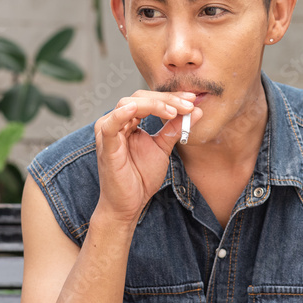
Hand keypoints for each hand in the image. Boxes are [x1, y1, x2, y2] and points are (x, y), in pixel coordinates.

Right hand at [93, 90, 200, 225]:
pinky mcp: (106, 146)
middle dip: (166, 99)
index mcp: (129, 121)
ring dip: (153, 105)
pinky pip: (110, 125)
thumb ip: (175, 128)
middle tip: (188, 104)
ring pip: (128, 104)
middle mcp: (116, 122)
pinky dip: (121, 115)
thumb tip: (195, 110)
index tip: (192, 99)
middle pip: (140, 98)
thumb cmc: (140, 177)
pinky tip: (135, 109)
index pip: (149, 99)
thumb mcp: (163, 147)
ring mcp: (108, 132)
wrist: (129, 204)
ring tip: (174, 112)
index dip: (171, 97)